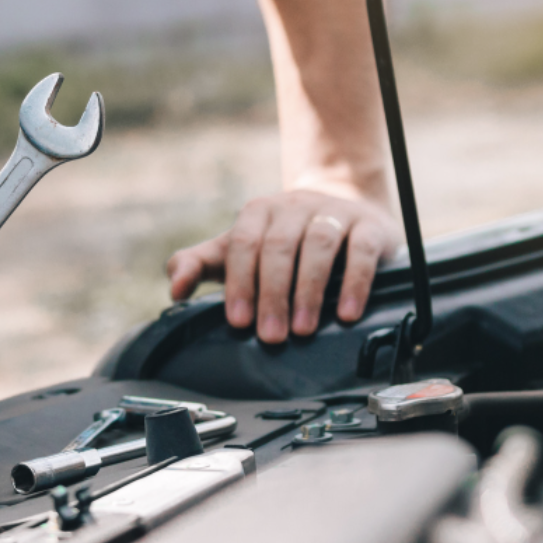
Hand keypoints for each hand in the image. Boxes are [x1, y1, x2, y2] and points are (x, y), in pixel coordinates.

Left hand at [166, 190, 397, 343]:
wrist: (343, 211)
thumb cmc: (282, 242)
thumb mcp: (237, 250)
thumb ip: (200, 264)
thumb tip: (174, 289)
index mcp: (258, 212)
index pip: (243, 244)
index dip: (240, 283)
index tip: (238, 322)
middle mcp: (294, 206)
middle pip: (279, 247)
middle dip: (272, 294)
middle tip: (271, 335)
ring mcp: (333, 213)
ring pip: (318, 245)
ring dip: (308, 290)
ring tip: (303, 330)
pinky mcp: (368, 226)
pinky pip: (361, 250)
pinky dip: (354, 282)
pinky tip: (347, 313)